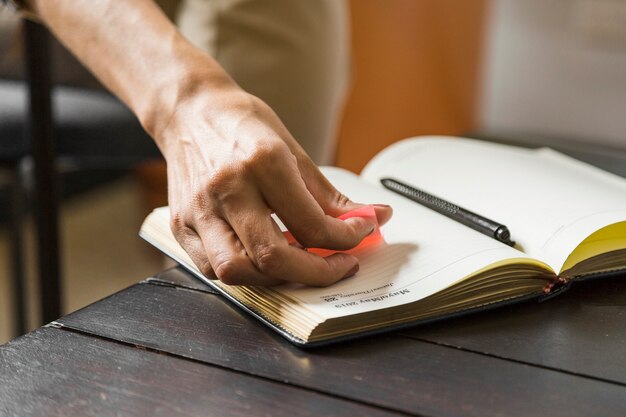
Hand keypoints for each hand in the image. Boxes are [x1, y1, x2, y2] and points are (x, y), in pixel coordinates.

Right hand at [157, 85, 392, 286]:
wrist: (188, 110)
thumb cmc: (240, 124)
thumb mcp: (292, 149)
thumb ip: (329, 195)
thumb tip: (372, 217)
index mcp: (262, 163)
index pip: (311, 223)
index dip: (346, 238)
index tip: (359, 234)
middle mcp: (227, 189)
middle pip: (272, 257)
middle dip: (316, 273)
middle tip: (338, 265)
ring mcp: (199, 210)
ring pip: (236, 272)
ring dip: (276, 278)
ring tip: (299, 264)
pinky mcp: (180, 224)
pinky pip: (211, 269)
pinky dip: (244, 273)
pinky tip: (262, 259)